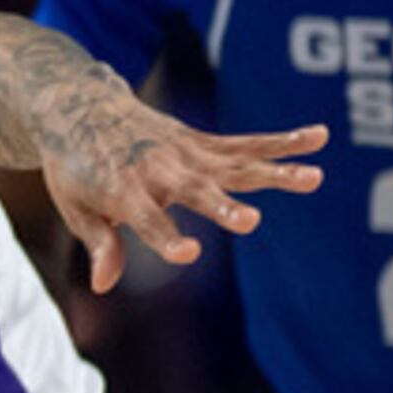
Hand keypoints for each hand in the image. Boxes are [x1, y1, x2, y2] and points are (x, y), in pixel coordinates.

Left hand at [40, 93, 323, 293]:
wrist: (78, 107)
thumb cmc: (75, 166)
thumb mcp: (74, 205)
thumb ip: (98, 242)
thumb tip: (102, 285)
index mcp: (122, 189)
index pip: (146, 219)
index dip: (165, 237)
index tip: (189, 253)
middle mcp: (159, 169)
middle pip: (197, 190)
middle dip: (223, 206)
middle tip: (252, 221)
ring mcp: (185, 153)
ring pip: (234, 164)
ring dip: (274, 170)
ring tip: (314, 177)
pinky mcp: (202, 141)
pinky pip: (246, 143)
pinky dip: (281, 140)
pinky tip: (318, 138)